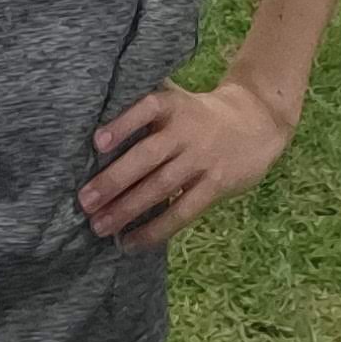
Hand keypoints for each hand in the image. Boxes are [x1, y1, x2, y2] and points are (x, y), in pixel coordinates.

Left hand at [77, 79, 294, 248]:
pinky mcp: (216, 186)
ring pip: (161, 187)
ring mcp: (203, 160)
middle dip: (114, 180)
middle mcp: (187, 131)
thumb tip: (94, 123)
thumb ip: (145, 106)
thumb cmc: (200, 114)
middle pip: (148, 156)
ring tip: (100, 227)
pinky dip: (156, 230)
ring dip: (128, 209)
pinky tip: (131, 242)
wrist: (256, 123)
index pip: (147, 108)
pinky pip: (183, 212)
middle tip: (85, 201)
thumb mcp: (178, 99)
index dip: (123, 124)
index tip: (96, 143)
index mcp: (174, 105)